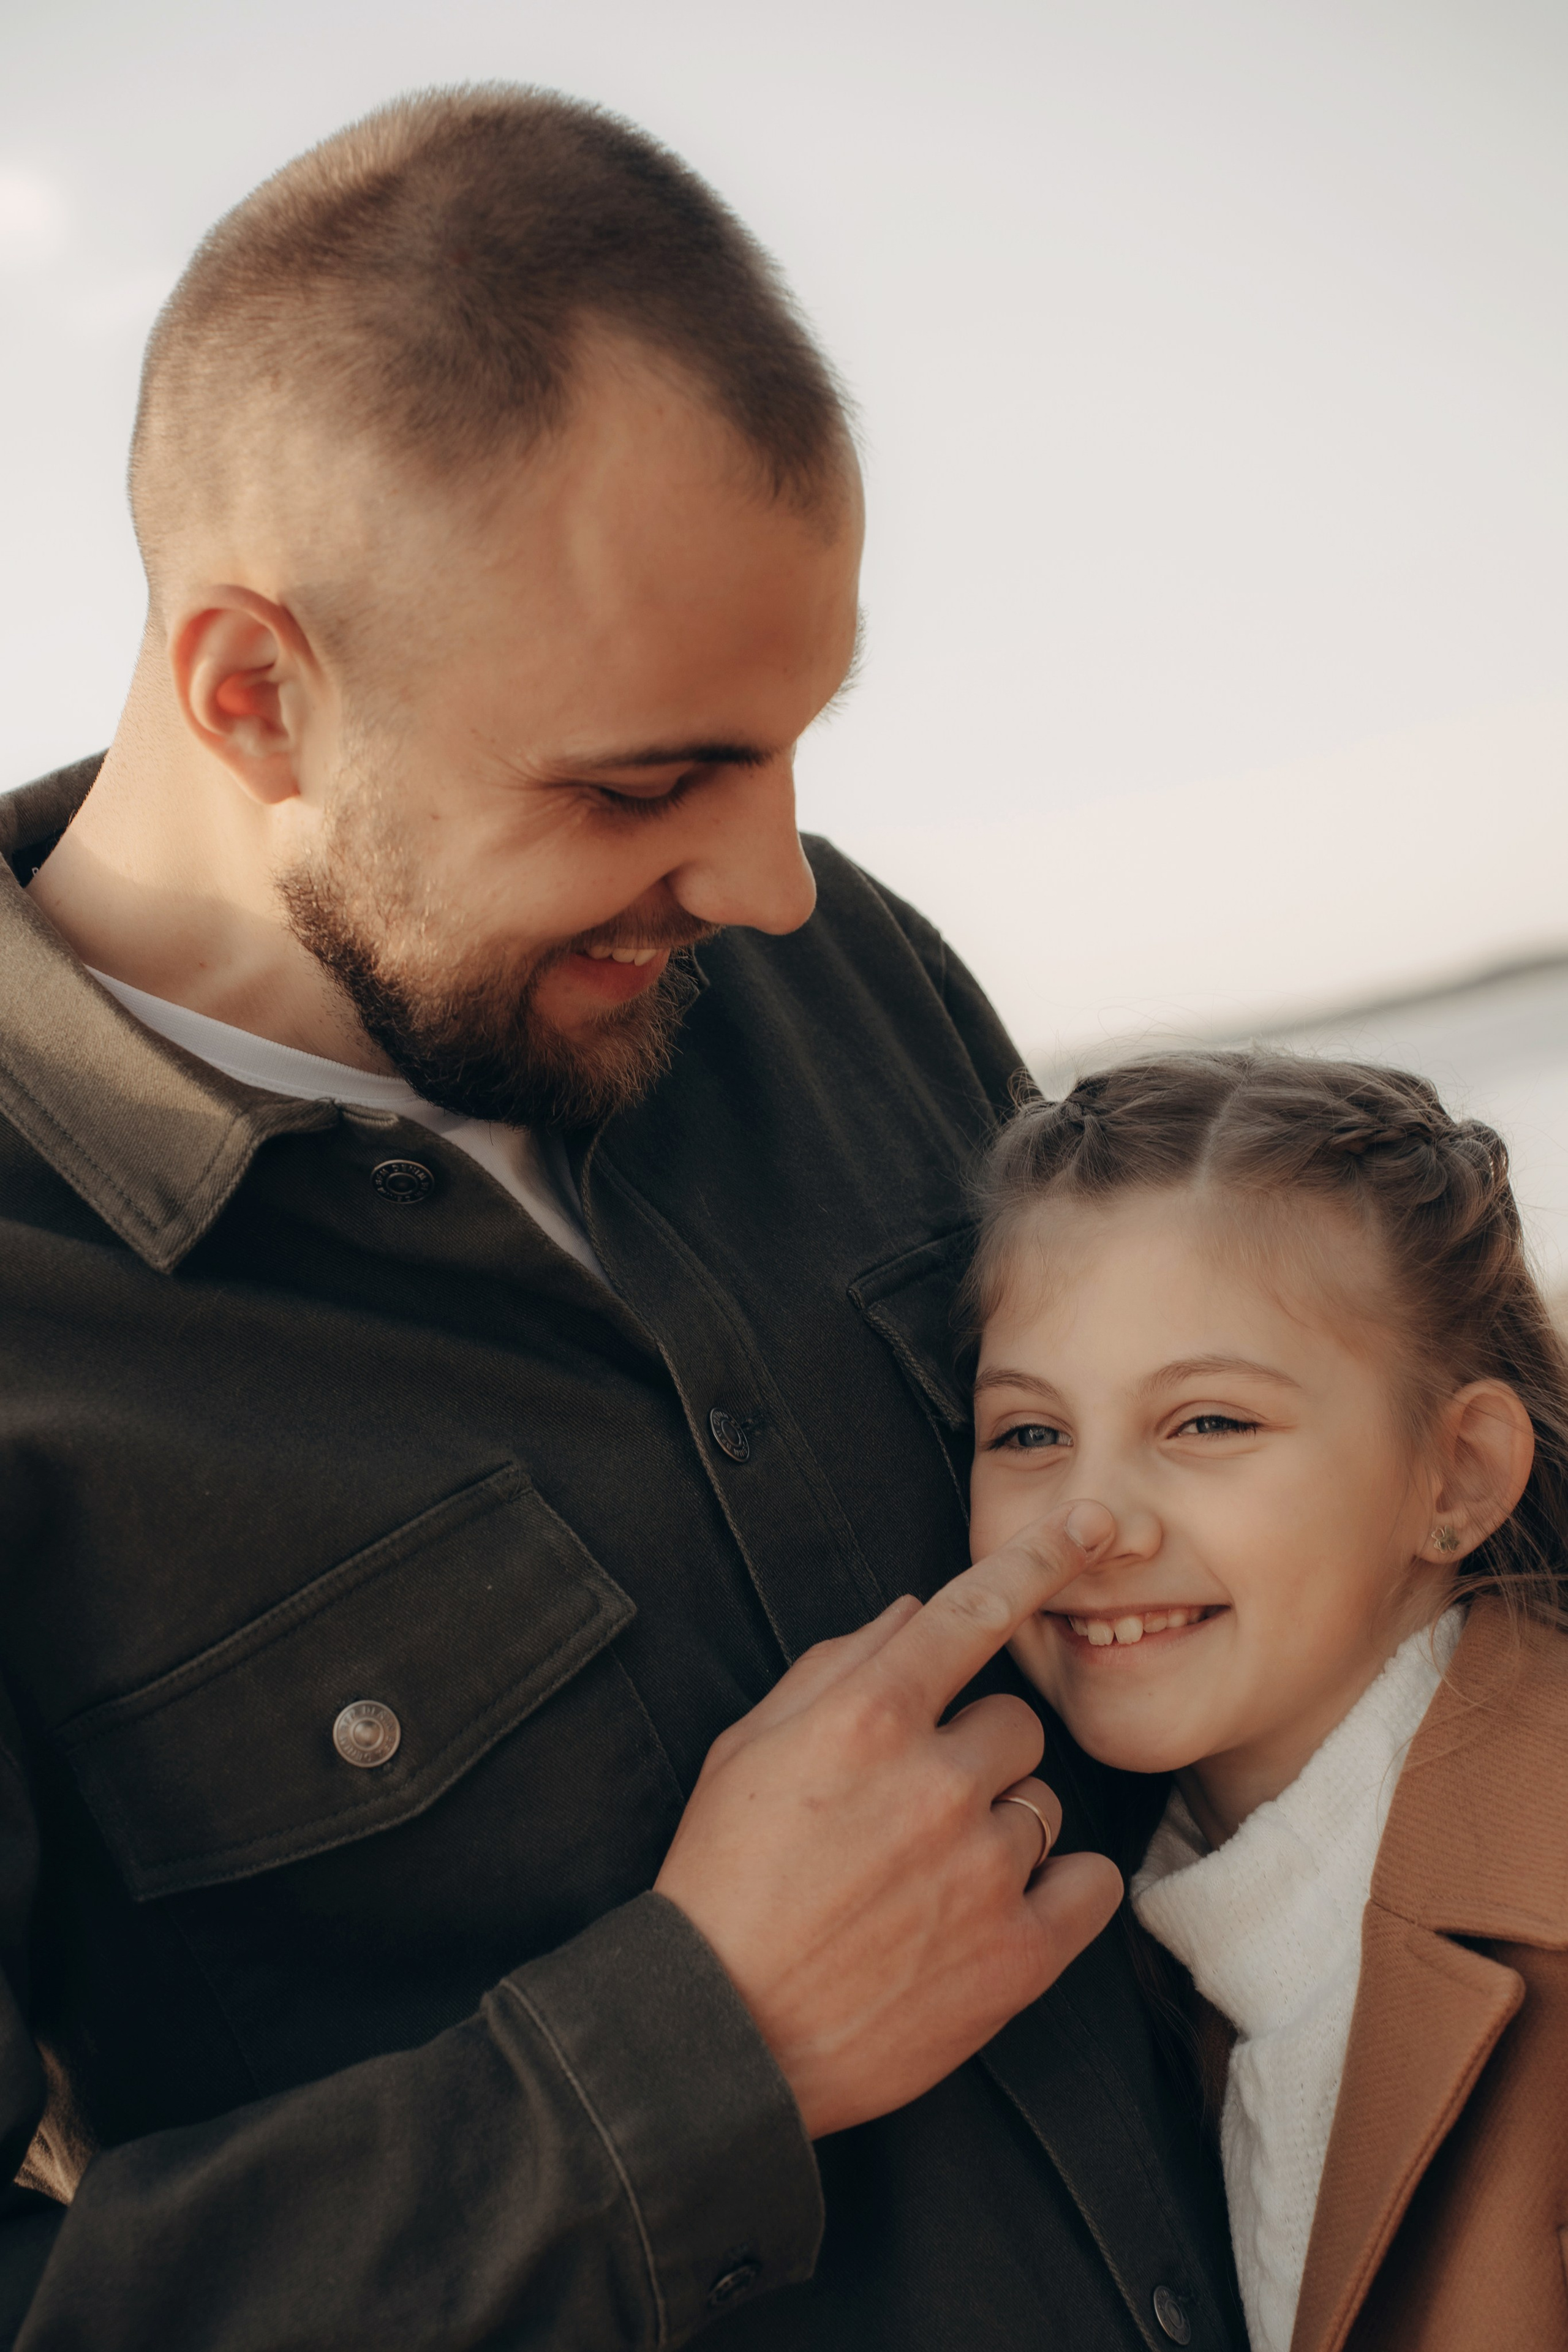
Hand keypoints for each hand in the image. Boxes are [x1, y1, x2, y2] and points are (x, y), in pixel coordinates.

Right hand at [654, 1502, 1123, 2137]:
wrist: (722, 2030)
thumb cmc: (723, 1878)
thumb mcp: (747, 1749)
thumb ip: (834, 1667)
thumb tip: (913, 1614)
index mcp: (866, 1719)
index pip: (974, 1611)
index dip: (1040, 1558)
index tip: (1090, 1525)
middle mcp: (935, 1780)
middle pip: (1015, 1723)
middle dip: (975, 1754)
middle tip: (914, 1809)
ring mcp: (983, 1869)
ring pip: (1044, 1804)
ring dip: (1002, 1827)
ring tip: (928, 1879)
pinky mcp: (1017, 1955)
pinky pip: (1091, 1884)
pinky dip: (1059, 1890)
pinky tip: (998, 1911)